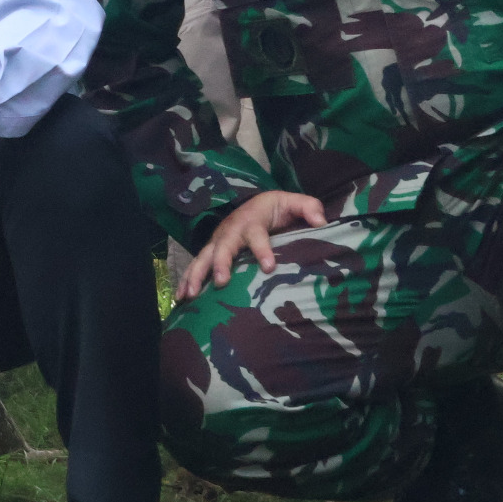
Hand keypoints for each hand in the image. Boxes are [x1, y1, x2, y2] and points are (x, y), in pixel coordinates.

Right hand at [178, 188, 325, 301]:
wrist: (253, 205)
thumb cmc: (275, 209)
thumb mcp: (294, 203)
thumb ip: (309, 208)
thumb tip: (321, 223)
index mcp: (252, 221)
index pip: (257, 235)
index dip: (262, 250)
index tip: (269, 267)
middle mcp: (231, 231)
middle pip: (223, 246)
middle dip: (220, 263)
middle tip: (221, 281)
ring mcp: (218, 242)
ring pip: (204, 257)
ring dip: (196, 275)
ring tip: (191, 294)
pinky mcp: (211, 252)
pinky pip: (196, 266)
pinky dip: (187, 280)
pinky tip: (181, 298)